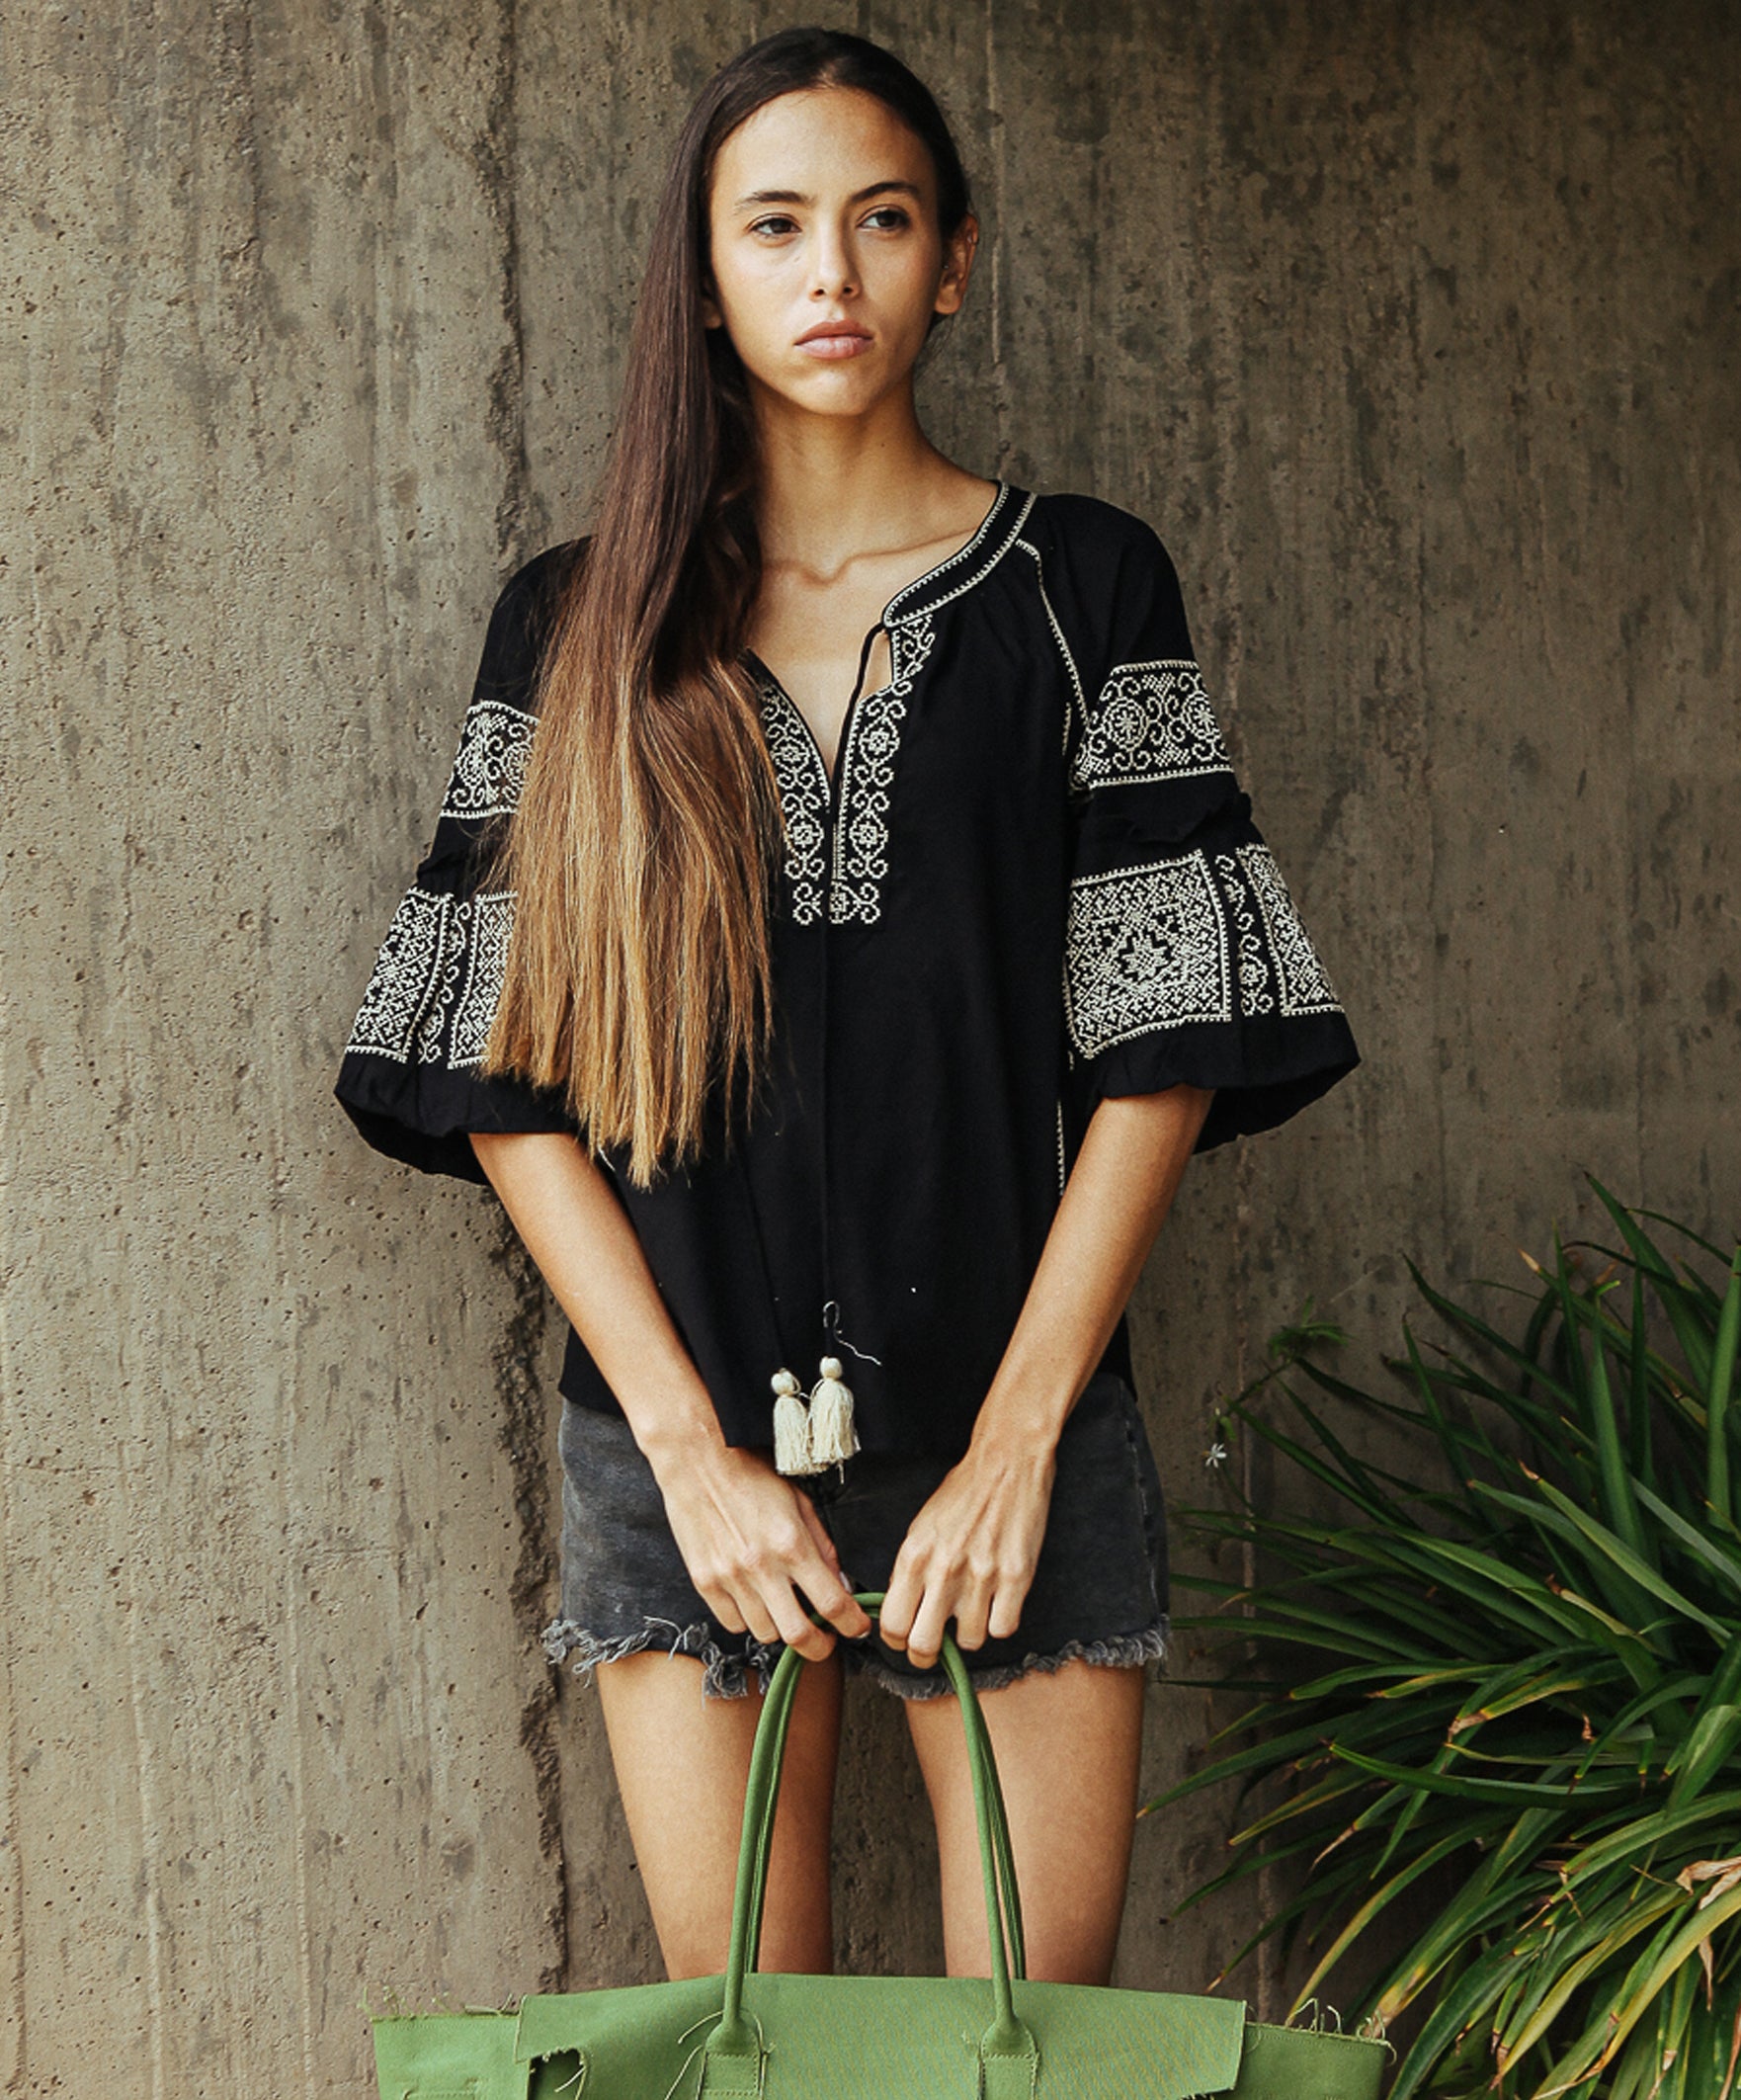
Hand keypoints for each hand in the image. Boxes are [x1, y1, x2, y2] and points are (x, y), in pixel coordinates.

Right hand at [652, 1441, 872, 1663]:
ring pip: (765, 1633)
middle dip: (820, 1648)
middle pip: (799, 1635)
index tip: (857, 1628)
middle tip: (826, 1640)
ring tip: (786, 1610)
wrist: (697, 1461)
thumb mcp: (799, 1501)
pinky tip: (755, 1601)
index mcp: (792, 1544)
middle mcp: (761, 1567)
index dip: (852, 1624)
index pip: (832, 1603)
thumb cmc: (751, 1474)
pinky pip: (734, 1624)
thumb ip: (822, 1546)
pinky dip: (750, 1620)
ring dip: (782, 1629)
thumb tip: (841, 1584)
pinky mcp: (705, 1583)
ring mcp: (730, 1578)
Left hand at [878, 1437, 1057, 1670]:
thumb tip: (901, 1610)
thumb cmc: (962, 1492)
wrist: (1006, 1463)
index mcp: (914, 1556)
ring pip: (969, 1642)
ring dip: (970, 1632)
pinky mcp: (1017, 1578)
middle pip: (923, 1646)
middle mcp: (944, 1570)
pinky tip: (999, 1602)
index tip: (906, 1639)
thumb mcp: (921, 1528)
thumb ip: (909, 1570)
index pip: (892, 1625)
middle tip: (934, 1646)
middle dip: (926, 1654)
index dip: (897, 1641)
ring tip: (973, 1610)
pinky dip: (1001, 1621)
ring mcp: (982, 1576)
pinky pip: (1004, 1628)